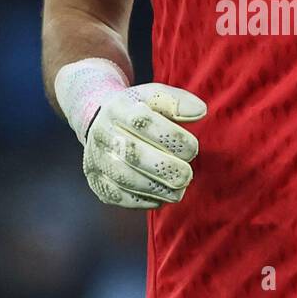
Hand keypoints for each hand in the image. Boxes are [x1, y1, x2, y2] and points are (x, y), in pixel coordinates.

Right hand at [83, 82, 206, 207]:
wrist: (99, 122)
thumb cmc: (136, 110)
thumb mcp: (153, 97)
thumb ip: (177, 102)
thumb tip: (200, 111)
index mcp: (118, 108)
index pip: (143, 121)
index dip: (170, 137)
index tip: (193, 148)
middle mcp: (102, 133)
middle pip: (132, 153)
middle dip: (164, 168)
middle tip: (187, 175)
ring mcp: (96, 158)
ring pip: (124, 178)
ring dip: (156, 188)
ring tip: (179, 189)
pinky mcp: (96, 181)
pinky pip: (118, 196)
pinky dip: (143, 201)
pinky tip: (161, 197)